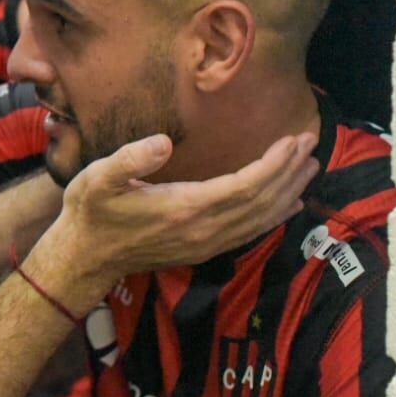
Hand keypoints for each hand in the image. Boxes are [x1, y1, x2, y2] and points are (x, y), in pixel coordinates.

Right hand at [27, 132, 320, 313]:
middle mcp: (204, 230)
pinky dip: (274, 217)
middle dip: (290, 171)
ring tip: (308, 167)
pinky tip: (289, 205)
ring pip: (260, 218)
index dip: (274, 163)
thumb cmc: (90, 211)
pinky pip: (250, 232)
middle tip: (310, 142)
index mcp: (185, 208)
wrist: (85, 257)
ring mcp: (206, 243)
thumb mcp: (97, 179)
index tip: (292, 139)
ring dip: (288, 192)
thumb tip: (163, 142)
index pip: (245, 185)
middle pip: (262, 201)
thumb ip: (130, 159)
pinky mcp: (203, 250)